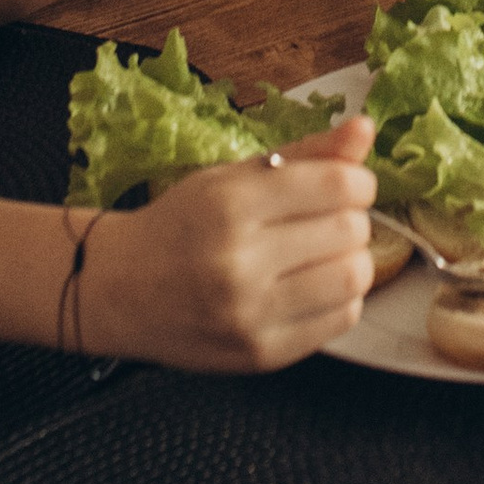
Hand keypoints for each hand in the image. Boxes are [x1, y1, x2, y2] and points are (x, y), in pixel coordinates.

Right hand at [79, 113, 376, 370]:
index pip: (339, 185)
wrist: (119, 290)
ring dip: (351, 261)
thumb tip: (365, 129)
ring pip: (354, 278)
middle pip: (352, 231)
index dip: (358, 181)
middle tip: (324, 221)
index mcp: (232, 204)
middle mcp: (240, 261)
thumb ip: (305, 154)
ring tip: (322, 255)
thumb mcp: (232, 176)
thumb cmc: (180, 224)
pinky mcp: (261, 354)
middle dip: (351, 219)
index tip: (345, 185)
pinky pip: (341, 320)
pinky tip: (311, 287)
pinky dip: (340, 299)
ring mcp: (250, 314)